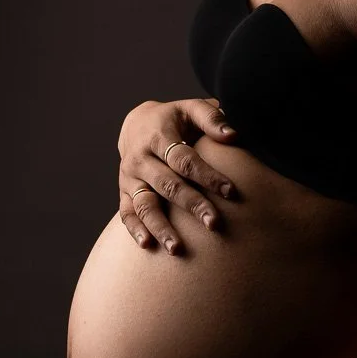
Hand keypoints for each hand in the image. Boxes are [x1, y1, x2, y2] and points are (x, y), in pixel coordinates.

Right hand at [117, 97, 239, 251]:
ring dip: (161, 227)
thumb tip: (233, 135)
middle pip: (168, 185)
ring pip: (145, 204)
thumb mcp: (191, 108)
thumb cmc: (174, 118)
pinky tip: (148, 247)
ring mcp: (130, 177)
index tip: (230, 191)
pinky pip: (127, 213)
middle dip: (192, 205)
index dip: (207, 175)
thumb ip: (212, 118)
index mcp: (158, 136)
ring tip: (178, 249)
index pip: (185, 159)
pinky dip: (135, 230)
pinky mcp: (123, 192)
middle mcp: (141, 158)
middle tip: (214, 224)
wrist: (137, 124)